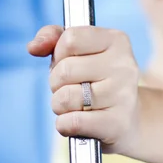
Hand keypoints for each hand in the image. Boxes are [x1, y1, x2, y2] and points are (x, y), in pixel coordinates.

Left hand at [27, 25, 139, 153]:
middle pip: (65, 70)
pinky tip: (77, 122)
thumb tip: (33, 47)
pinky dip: (65, 125)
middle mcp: (124, 66)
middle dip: (56, 82)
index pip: (70, 39)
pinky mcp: (118, 123)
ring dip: (60, 106)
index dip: (59, 53)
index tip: (71, 62)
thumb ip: (54, 38)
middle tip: (72, 88)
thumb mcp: (80, 50)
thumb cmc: (97, 80)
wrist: (128, 119)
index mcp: (116, 40)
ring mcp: (123, 95)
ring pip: (65, 98)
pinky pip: (72, 122)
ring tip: (76, 106)